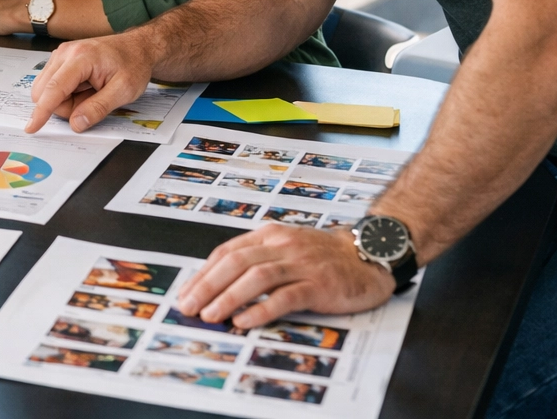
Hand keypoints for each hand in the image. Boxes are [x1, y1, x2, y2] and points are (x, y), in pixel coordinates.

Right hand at [26, 34, 150, 132]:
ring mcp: (60, 55)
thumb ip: (98, 108)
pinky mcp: (60, 60)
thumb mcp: (124, 91)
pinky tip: (84, 87)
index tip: (32, 127)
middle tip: (91, 101)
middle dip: (64, 106)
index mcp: (81, 57)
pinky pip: (52, 85)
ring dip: (65, 100)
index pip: (54, 89)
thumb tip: (75, 123)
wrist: (138, 47)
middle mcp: (65, 52)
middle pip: (45, 92)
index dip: (42, 111)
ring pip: (46, 90)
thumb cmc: (133, 64)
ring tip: (90, 92)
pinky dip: (65, 93)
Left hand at [176, 225, 395, 328]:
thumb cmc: (324, 255)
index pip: (227, 252)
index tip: (187, 293)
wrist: (369, 253)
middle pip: (236, 263)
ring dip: (229, 297)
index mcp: (270, 235)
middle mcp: (282, 245)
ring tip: (211, 315)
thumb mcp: (286, 247)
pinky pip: (285, 296)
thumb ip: (258, 259)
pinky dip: (262, 309)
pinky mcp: (319, 284)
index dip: (203, 273)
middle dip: (207, 286)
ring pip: (257, 277)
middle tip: (190, 306)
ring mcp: (301, 263)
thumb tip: (219, 284)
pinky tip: (245, 321)